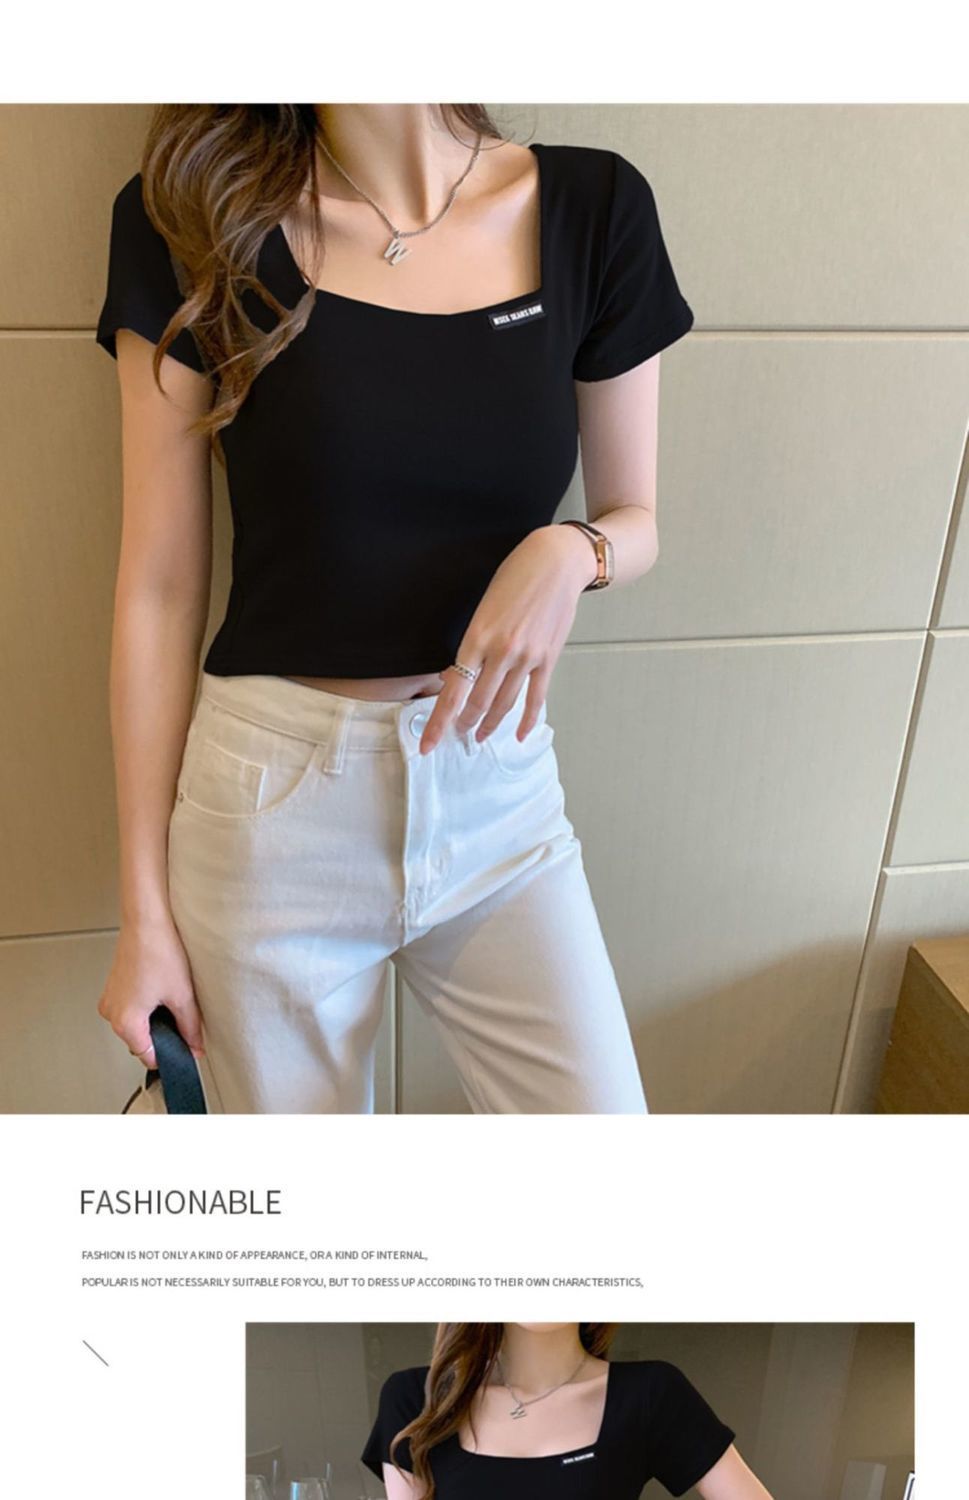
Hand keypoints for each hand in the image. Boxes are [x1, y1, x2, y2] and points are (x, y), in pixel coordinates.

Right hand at [97, 917, 204, 1069]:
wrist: (146, 920)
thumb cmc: (158, 950)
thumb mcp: (182, 995)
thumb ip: (190, 1027)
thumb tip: (195, 1046)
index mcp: (125, 1021)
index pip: (148, 1055)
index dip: (170, 1054)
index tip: (186, 1048)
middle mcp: (111, 1013)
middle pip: (141, 1040)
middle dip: (163, 1035)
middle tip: (183, 1018)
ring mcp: (110, 1000)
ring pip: (136, 1024)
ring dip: (155, 1019)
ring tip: (171, 997)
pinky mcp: (113, 988)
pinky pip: (130, 1008)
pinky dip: (146, 1006)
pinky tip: (160, 988)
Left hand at [419, 523, 597, 752]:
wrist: (555, 563)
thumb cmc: (515, 578)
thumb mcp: (483, 608)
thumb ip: (474, 643)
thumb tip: (462, 675)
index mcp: (477, 637)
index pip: (453, 691)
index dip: (439, 723)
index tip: (428, 744)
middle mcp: (501, 652)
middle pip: (478, 704)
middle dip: (463, 724)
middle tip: (456, 734)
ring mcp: (527, 658)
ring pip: (504, 705)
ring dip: (489, 725)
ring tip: (479, 736)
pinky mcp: (548, 659)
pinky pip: (536, 698)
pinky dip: (526, 720)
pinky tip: (518, 734)